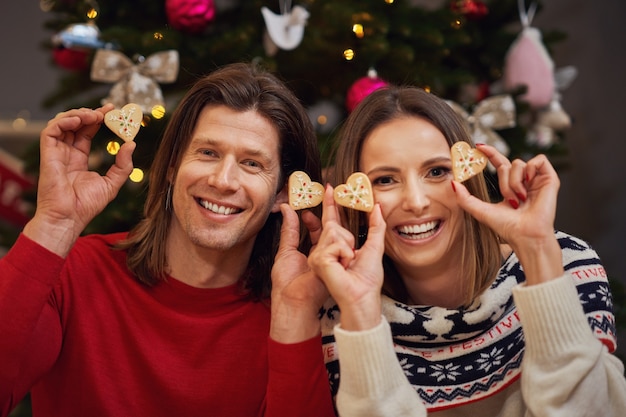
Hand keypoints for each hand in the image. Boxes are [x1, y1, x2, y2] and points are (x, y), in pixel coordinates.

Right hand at [23, 104, 135, 256]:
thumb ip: (123, 165)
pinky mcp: (47, 154)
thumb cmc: (87, 205)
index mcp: (79, 159)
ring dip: (78, 114)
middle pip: (75, 124)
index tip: (112, 111)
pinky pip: (50, 131)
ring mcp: (56, 153)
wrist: (69, 218)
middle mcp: (66, 153)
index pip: (87, 132)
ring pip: (61, 123)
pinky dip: (64, 121)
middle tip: (107, 109)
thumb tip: (132, 144)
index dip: (98, 119)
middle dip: (90, 113)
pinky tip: (80, 120)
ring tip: (95, 114)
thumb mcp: (112, 183)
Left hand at [270, 204, 328, 342]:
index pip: (320, 228)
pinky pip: (342, 246)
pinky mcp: (340, 266)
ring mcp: (336, 260)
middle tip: (329, 191)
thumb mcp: (286, 250)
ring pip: (341, 235)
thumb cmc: (287, 283)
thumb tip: (287, 209)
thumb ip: (290, 229)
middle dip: (332, 210)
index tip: (313, 202)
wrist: (292, 301)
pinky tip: (323, 244)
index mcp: (316, 251)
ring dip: (330, 226)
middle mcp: (328, 254)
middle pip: (334, 229)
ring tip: (317, 224)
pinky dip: (333, 242)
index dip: (318, 214)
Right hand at [308, 185, 385, 330]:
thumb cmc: (367, 278)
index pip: (331, 220)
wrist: (362, 296)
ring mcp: (318, 255)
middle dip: (347, 239)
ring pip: (334, 231)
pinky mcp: (317, 260)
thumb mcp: (375, 246)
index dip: (331, 204)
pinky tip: (342, 266)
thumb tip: (377, 206)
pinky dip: (345, 253)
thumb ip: (376, 225)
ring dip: (348, 247)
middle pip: (333, 225)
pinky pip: (335, 243)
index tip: (330, 187)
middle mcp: (323, 250)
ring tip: (347, 263)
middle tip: (350, 257)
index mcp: (335, 245)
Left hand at [452, 144, 563, 283]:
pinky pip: (538, 160)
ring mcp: (537, 180)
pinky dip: (531, 171)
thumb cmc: (507, 227)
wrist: (526, 235)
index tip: (478, 146)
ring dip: (515, 182)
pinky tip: (530, 186)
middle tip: (509, 199)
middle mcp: (524, 181)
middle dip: (504, 182)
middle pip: (508, 164)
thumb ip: (464, 198)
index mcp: (511, 187)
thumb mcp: (480, 210)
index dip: (491, 153)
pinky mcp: (550, 178)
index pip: (500, 164)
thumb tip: (452, 182)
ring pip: (519, 163)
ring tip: (520, 198)